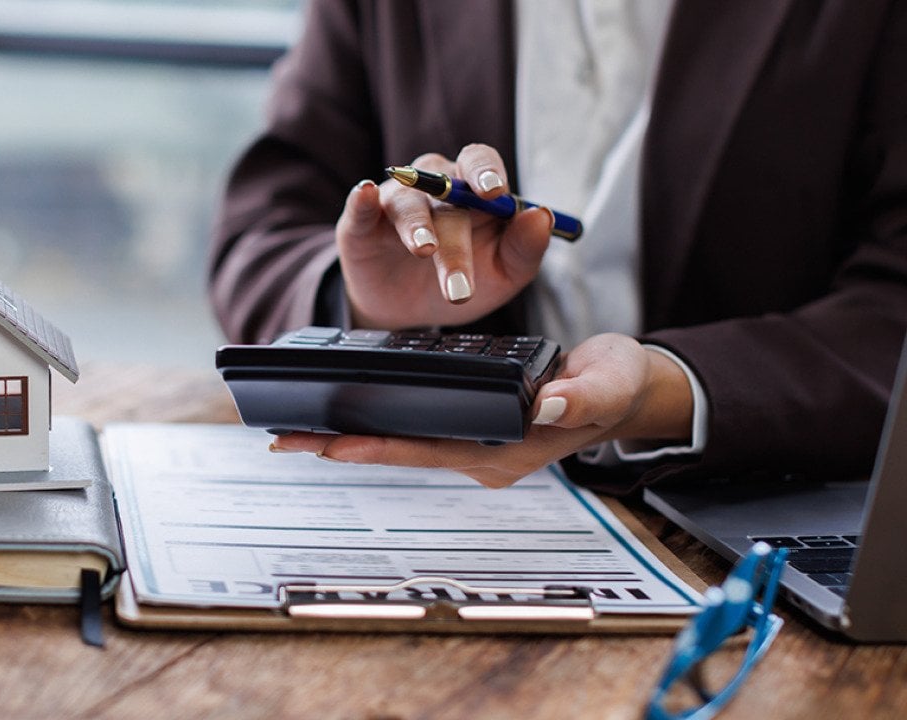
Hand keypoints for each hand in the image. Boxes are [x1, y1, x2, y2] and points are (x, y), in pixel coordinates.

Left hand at [267, 334, 694, 486]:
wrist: (628, 391)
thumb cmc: (618, 386)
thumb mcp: (607, 385)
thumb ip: (581, 397)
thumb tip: (549, 405)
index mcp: (504, 451)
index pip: (424, 451)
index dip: (374, 446)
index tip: (325, 445)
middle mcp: (480, 455)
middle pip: (398, 451)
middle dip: (341, 445)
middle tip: (283, 438)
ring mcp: (475, 445)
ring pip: (401, 442)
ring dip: (353, 435)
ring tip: (299, 428)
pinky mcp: (473, 427)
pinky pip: (415, 428)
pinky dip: (379, 421)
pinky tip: (349, 410)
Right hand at [337, 144, 552, 328]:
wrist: (411, 312)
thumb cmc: (463, 281)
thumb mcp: (504, 274)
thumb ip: (526, 248)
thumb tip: (540, 216)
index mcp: (472, 191)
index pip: (479, 163)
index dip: (487, 172)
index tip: (496, 194)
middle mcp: (432, 187)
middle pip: (445, 194)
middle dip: (456, 240)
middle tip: (461, 283)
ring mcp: (395, 203)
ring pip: (407, 203)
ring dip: (417, 226)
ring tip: (424, 250)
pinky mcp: (359, 225)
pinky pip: (359, 207)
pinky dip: (361, 200)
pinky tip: (365, 194)